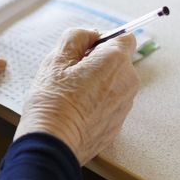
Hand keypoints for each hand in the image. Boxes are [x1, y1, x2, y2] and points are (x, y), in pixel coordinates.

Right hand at [14, 29, 139, 165]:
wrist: (53, 144)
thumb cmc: (52, 102)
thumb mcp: (55, 59)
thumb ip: (76, 37)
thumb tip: (89, 35)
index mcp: (115, 61)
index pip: (124, 37)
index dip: (104, 39)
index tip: (85, 48)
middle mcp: (127, 82)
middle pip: (118, 62)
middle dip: (98, 63)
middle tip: (70, 74)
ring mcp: (124, 106)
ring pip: (114, 85)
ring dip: (97, 84)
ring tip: (70, 95)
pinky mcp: (117, 125)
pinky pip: (109, 106)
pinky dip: (96, 104)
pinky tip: (75, 112)